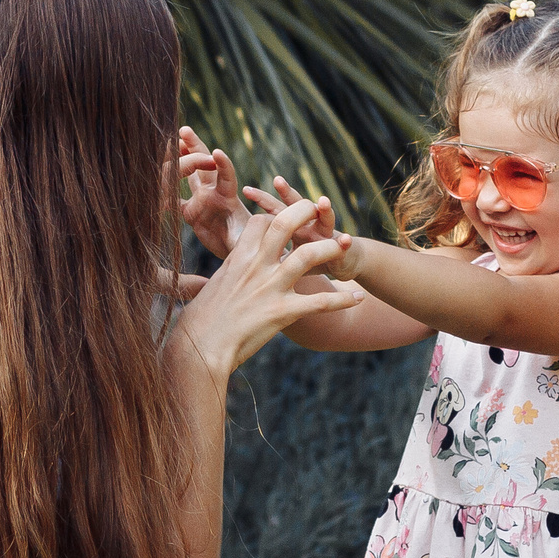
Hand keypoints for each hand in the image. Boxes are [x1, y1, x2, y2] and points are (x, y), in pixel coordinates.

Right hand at [171, 191, 363, 375]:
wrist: (201, 348)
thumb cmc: (199, 324)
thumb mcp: (208, 290)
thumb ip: (222, 280)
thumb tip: (210, 282)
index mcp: (238, 259)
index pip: (260, 223)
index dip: (274, 217)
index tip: (283, 221)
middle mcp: (256, 267)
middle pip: (284, 224)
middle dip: (305, 212)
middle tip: (319, 209)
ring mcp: (271, 288)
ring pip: (308, 256)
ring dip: (330, 249)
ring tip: (345, 246)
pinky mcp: (283, 312)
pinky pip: (320, 302)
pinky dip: (342, 299)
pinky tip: (359, 298)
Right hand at [175, 126, 243, 258]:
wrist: (240, 253)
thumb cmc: (248, 246)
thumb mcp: (245, 240)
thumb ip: (243, 236)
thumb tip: (251, 235)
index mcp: (228, 198)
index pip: (226, 177)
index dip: (223, 164)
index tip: (217, 152)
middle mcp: (214, 194)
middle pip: (204, 164)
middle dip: (195, 146)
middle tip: (184, 129)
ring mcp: (201, 201)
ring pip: (188, 174)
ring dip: (180, 158)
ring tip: (168, 143)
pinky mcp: (191, 212)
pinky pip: (174, 198)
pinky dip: (164, 192)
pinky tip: (152, 183)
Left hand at [245, 177, 359, 281]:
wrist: (343, 261)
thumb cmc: (312, 258)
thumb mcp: (288, 256)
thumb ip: (272, 250)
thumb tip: (241, 252)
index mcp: (293, 227)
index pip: (276, 210)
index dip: (263, 200)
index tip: (246, 189)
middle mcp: (310, 225)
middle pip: (297, 207)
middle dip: (288, 193)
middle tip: (278, 180)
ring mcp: (327, 234)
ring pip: (325, 220)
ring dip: (325, 210)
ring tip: (323, 201)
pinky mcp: (343, 248)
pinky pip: (345, 246)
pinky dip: (346, 243)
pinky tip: (347, 240)